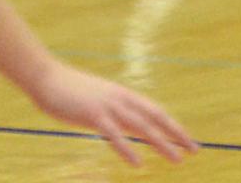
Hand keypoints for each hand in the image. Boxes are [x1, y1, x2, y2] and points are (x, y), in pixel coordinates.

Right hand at [26, 62, 197, 165]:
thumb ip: (113, 111)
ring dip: (161, 143)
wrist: (46, 76)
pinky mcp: (92, 114)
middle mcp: (119, 98)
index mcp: (121, 94)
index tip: (188, 141)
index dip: (173, 125)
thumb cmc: (69, 90)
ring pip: (141, 125)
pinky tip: (138, 163)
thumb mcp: (98, 99)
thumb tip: (126, 124)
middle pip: (155, 116)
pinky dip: (127, 148)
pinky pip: (113, 133)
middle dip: (176, 134)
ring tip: (177, 160)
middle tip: (194, 150)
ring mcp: (107, 105)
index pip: (155, 110)